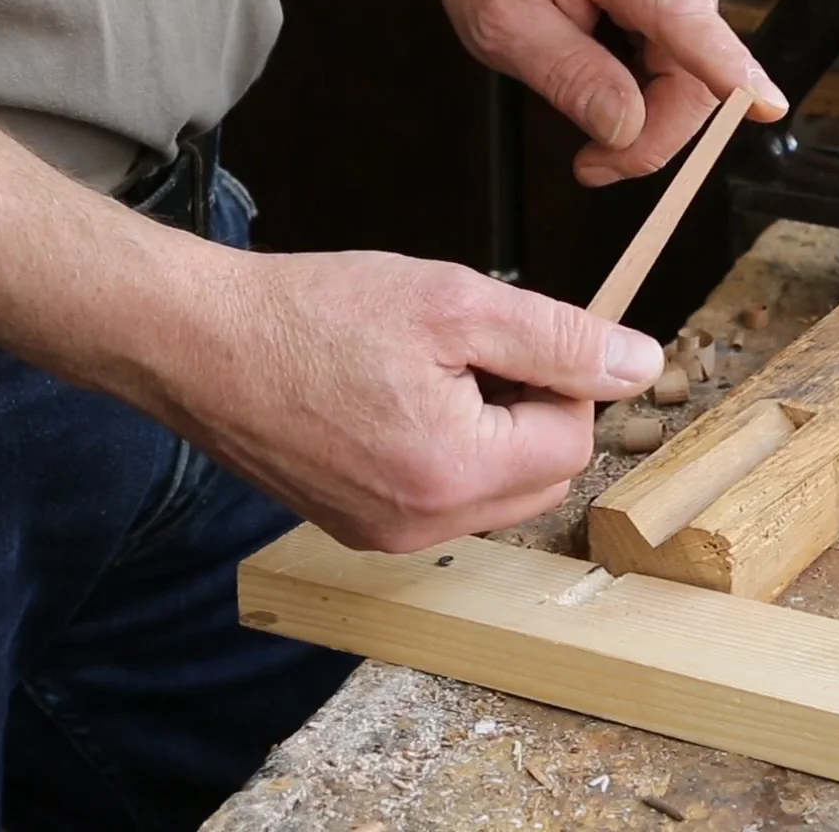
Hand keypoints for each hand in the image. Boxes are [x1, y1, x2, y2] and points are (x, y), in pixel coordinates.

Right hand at [157, 249, 663, 552]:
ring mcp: (387, 535)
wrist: (197, 343)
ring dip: (488, 432)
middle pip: (543, 475)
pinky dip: (442, 451)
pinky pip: (442, 499)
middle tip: (466, 352)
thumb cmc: (313, 314)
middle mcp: (424, 524)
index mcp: (455, 472)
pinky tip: (392, 401)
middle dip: (528, 411)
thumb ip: (560, 340)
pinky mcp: (358, 528)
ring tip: (425, 374)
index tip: (505, 335)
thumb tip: (641, 365)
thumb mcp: (455, 303)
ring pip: (496, 490)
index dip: (558, 376)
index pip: (574, 438)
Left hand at [431, 0, 788, 185]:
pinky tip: (608, 95)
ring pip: (693, 81)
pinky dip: (650, 101)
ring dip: (649, 123)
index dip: (724, 65)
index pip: (681, 14)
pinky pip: (684, 69)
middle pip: (693, 72)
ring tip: (592, 134)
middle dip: (652, 134)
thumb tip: (627, 128)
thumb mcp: (502, 22)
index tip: (765, 105)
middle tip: (594, 165)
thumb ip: (567, 76)